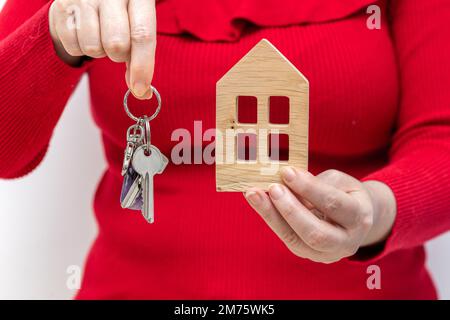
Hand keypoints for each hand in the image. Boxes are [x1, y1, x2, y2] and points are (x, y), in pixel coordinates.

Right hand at [49, 0, 155, 98]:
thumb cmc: (122, 10)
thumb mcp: (138, 23)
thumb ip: (142, 55)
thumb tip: (140, 91)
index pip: (142, 34)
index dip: (142, 66)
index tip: (140, 89)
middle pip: (116, 44)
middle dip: (119, 56)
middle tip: (119, 47)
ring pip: (93, 47)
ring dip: (99, 52)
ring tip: (100, 35)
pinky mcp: (61, 6)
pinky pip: (73, 47)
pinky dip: (81, 49)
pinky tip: (85, 33)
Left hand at [244, 168, 396, 262]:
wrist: (354, 219)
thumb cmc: (345, 194)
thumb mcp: (340, 182)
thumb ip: (317, 182)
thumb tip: (287, 179)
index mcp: (359, 217)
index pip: (333, 204)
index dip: (309, 188)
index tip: (287, 172)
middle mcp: (345, 242)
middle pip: (316, 233)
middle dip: (291, 210)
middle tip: (272, 188)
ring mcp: (325, 254)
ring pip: (296, 240)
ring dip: (272, 216)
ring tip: (254, 195)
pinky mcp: (306, 253)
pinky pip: (286, 237)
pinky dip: (271, 218)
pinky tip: (258, 201)